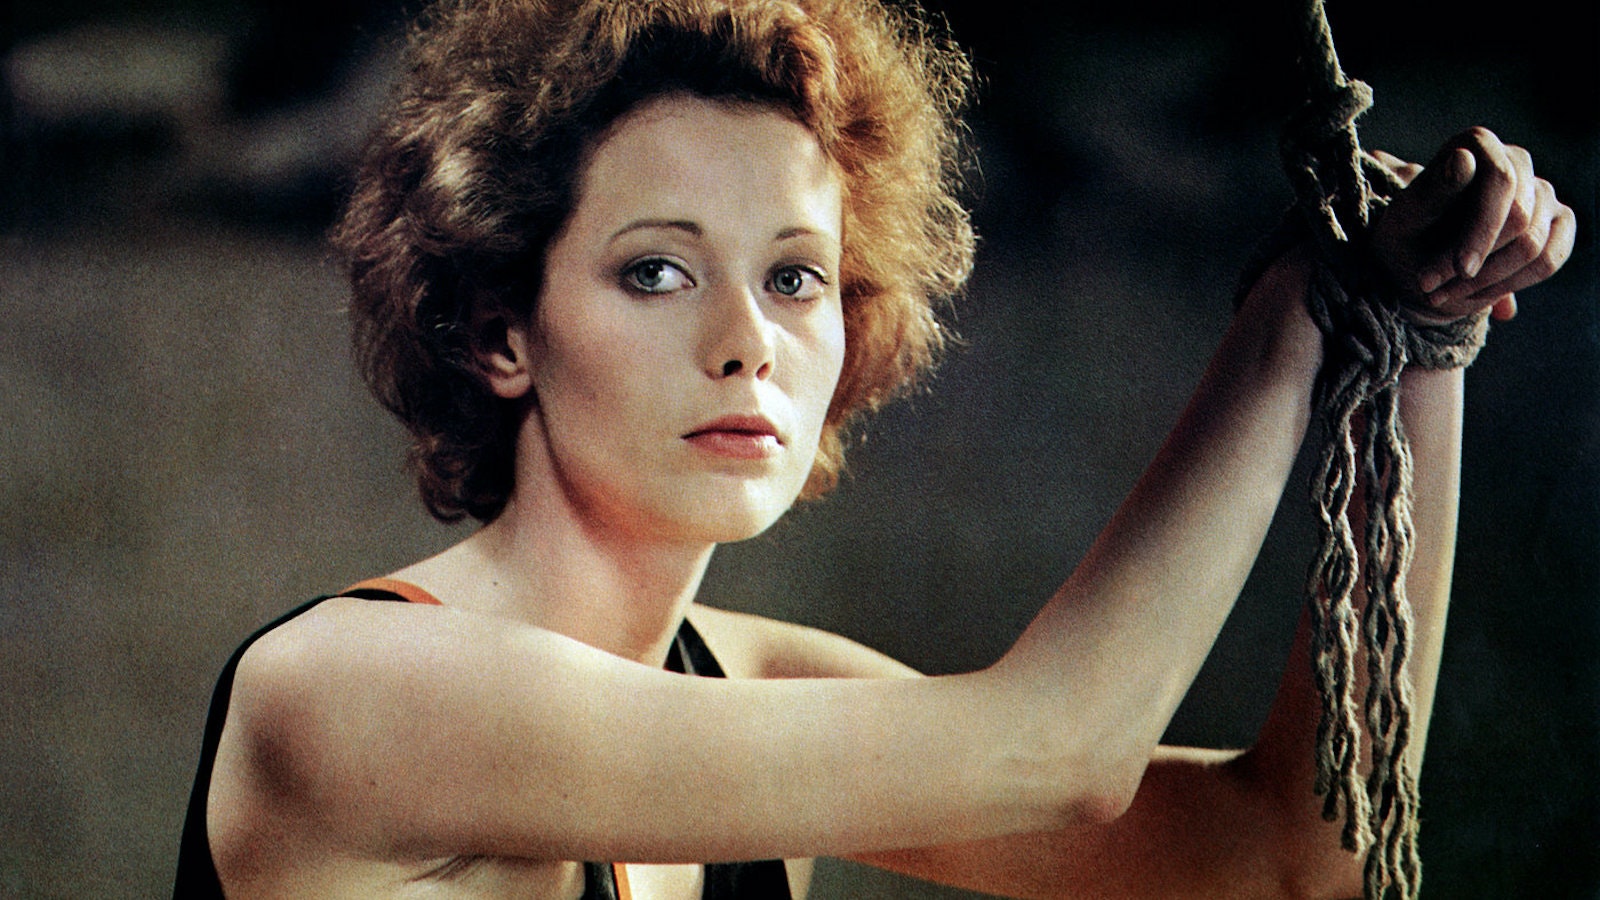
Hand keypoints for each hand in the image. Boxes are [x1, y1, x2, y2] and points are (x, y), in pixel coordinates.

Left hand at [1368, 127, 1574, 321]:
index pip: (1501, 181)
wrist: (1412, 262)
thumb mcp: (1405, 220)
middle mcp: (1516, 161)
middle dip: (1477, 262)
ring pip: (1534, 246)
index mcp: (1477, 144)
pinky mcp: (1557, 222)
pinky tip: (1475, 294)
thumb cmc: (1403, 237)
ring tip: (1443, 294)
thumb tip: (1465, 158)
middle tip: (1432, 290)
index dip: (1481, 230)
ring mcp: (1542, 191)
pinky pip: (1550, 260)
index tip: (1459, 268)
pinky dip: (1511, 286)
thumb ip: (1433, 190)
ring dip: (1487, 281)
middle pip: (1520, 219)